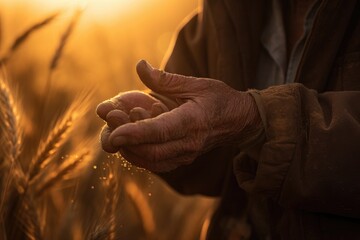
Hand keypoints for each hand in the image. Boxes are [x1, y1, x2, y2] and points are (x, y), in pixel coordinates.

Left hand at [98, 60, 261, 171]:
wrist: (238, 120)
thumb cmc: (218, 98)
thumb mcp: (196, 84)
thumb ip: (166, 79)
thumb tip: (140, 66)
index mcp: (193, 122)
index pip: (161, 131)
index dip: (136, 133)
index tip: (114, 133)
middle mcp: (189, 143)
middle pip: (151, 152)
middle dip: (126, 142)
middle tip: (109, 126)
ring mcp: (186, 155)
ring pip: (150, 161)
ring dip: (129, 150)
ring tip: (115, 132)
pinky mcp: (182, 159)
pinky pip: (155, 164)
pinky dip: (138, 155)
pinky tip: (129, 143)